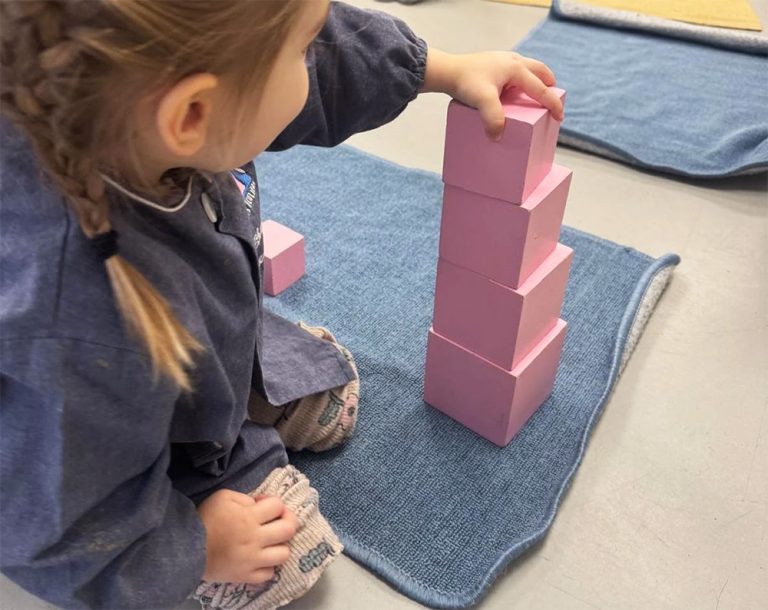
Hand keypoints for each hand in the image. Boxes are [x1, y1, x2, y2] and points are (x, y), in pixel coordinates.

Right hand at [197, 489, 298, 583]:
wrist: (185, 548)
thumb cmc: (205, 519)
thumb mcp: (223, 497)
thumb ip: (245, 498)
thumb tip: (258, 505)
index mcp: (250, 517)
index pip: (278, 505)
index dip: (274, 502)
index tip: (263, 505)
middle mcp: (256, 539)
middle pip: (289, 529)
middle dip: (288, 520)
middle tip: (278, 520)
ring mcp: (252, 560)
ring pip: (284, 554)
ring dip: (281, 545)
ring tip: (271, 542)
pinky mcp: (246, 576)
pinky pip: (269, 574)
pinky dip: (268, 566)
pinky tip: (261, 559)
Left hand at [422, 49, 563, 140]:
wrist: (446, 71)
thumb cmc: (465, 82)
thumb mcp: (482, 101)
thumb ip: (493, 118)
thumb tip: (498, 137)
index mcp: (516, 68)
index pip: (540, 89)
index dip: (552, 104)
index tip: (559, 117)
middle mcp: (513, 61)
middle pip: (540, 71)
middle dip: (549, 85)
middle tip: (552, 99)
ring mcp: (503, 60)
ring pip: (529, 68)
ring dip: (536, 81)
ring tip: (535, 96)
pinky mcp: (494, 64)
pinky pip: (515, 71)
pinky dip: (521, 80)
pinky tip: (513, 91)